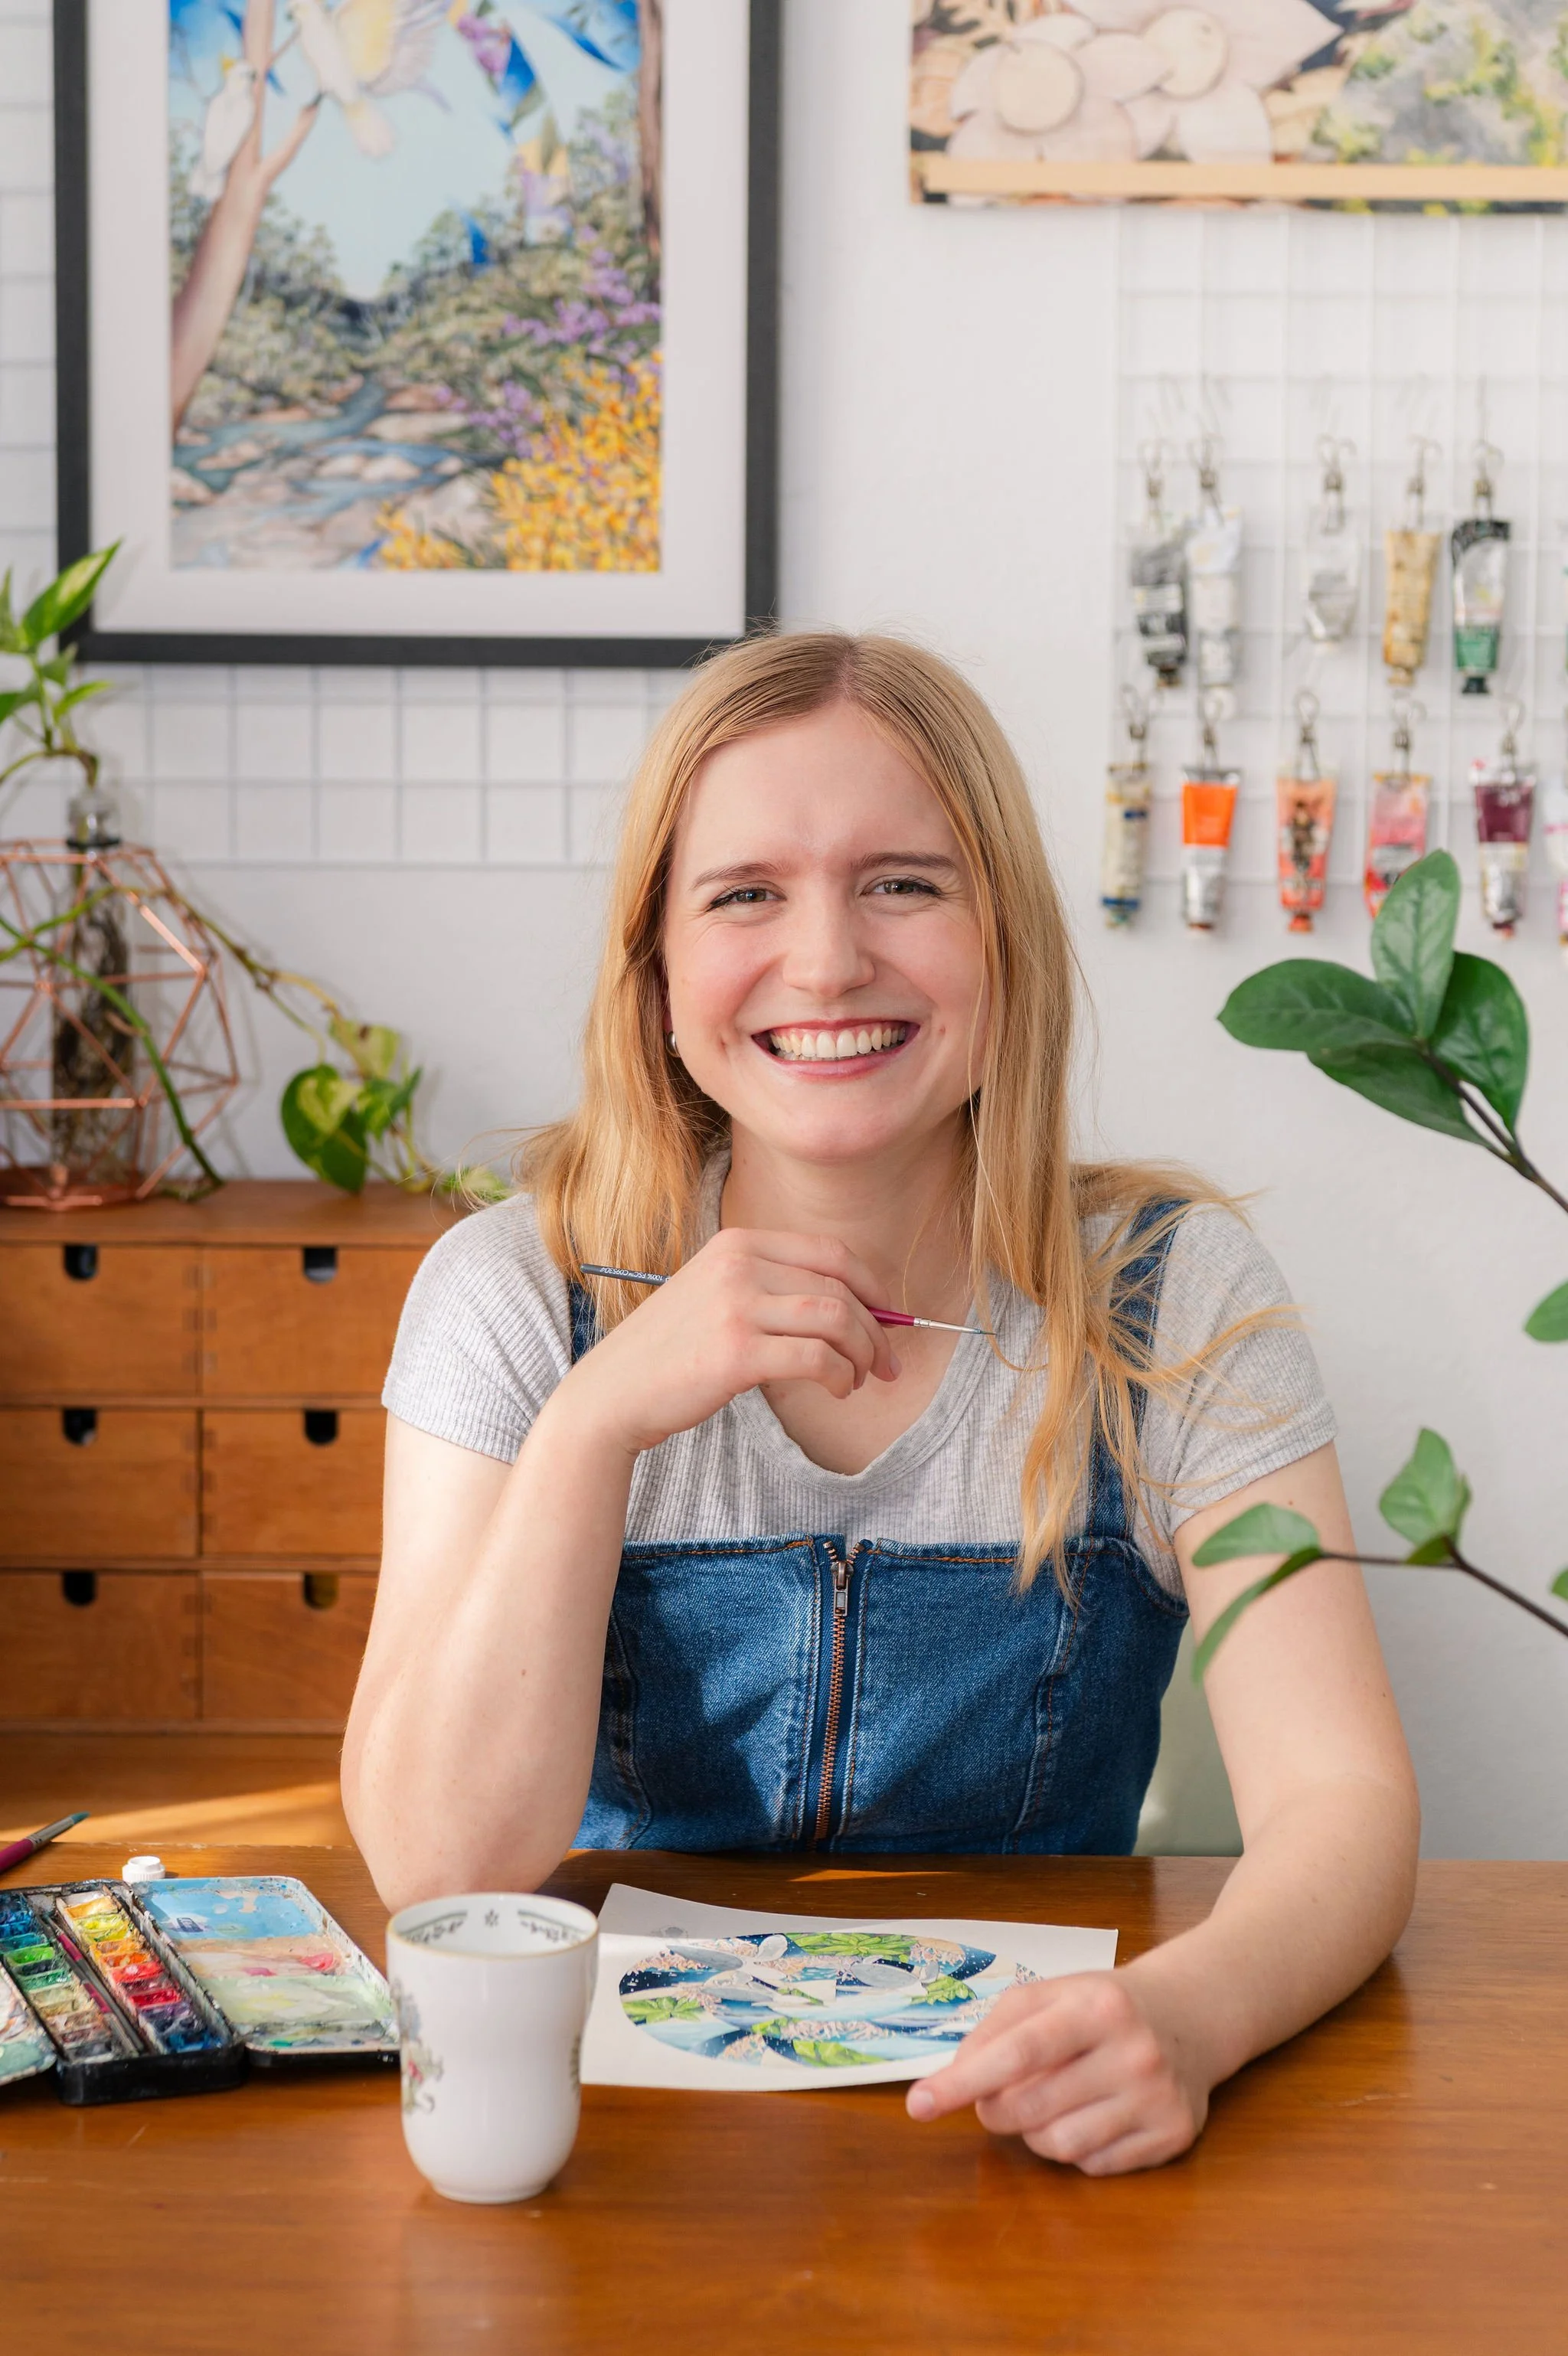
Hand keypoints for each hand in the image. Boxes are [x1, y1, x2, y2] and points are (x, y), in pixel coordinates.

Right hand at [556, 1226, 900, 1457]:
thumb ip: (772, 1292)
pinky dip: (841, 1376)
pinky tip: (838, 1390)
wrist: (613, 1392)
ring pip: (835, 1319)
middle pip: (839, 1286)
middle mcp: (738, 1265)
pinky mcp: (737, 1352)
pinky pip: (816, 1358)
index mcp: (736, 1244)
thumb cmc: (670, 1353)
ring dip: (863, 1353)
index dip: (871, 1286)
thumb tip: (856, 1311)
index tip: (889, 1316)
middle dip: (877, 1328)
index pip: (829, 1253)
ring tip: (861, 1379)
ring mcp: (736, 1305)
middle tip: (888, 1362)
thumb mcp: (715, 1297)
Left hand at [905, 1970, 1209, 2175]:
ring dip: (1034, 2133)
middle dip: (994, 2109)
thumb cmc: (1104, 2005)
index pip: (1019, 2052)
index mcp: (1098, 2006)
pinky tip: (1090, 2115)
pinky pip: (1094, 2167)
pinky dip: (1076, 2148)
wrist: (1191, 2016)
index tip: (919, 2104)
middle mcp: (1134, 2053)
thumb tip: (954, 2078)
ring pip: (1059, 2146)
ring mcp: (1158, 2099)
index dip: (964, 2081)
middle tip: (994, 2097)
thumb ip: (996, 2028)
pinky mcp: (1173, 2137)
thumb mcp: (1051, 1992)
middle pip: (1031, 2107)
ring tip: (1049, 2101)